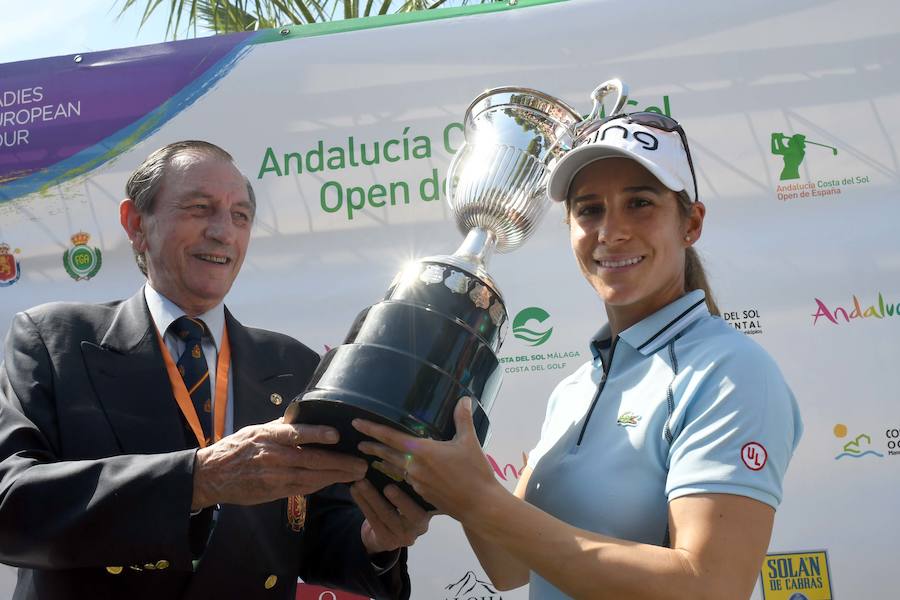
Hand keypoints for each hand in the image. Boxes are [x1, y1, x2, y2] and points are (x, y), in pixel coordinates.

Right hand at [191, 418, 367, 509]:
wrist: (212, 475)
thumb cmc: (237, 447)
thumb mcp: (257, 429)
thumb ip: (282, 425)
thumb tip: (306, 415)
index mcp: (268, 435)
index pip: (295, 433)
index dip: (316, 434)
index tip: (336, 434)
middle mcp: (273, 456)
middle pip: (311, 460)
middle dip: (340, 463)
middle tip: (362, 463)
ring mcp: (275, 476)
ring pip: (311, 477)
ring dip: (336, 476)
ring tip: (357, 473)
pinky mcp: (275, 491)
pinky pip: (303, 488)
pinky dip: (321, 484)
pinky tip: (336, 481)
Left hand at [351, 479, 430, 554]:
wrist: (390, 533)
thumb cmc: (403, 506)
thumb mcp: (413, 497)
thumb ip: (410, 485)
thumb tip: (398, 459)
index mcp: (430, 512)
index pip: (425, 502)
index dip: (417, 492)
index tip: (406, 478)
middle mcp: (420, 527)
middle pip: (408, 512)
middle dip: (397, 498)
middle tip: (387, 486)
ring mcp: (404, 537)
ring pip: (386, 515)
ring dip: (371, 497)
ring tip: (360, 482)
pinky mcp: (388, 541)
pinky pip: (374, 520)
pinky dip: (363, 504)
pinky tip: (355, 491)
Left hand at [352, 397, 499, 520]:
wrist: (479, 505)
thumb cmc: (475, 472)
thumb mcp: (469, 442)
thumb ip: (463, 419)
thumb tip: (464, 399)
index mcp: (422, 451)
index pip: (391, 437)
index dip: (372, 429)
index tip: (357, 423)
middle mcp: (414, 467)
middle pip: (387, 454)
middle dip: (372, 447)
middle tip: (359, 441)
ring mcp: (416, 482)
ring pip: (396, 467)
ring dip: (385, 460)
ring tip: (376, 454)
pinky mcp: (421, 494)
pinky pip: (406, 478)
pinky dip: (400, 471)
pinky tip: (401, 470)